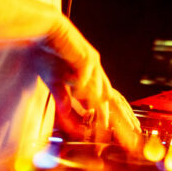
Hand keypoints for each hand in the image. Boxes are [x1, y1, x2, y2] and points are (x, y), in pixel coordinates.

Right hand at [44, 15, 140, 150]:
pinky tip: (85, 102)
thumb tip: (69, 117)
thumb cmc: (47, 54)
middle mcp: (96, 72)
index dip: (119, 119)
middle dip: (122, 121)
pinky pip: (88, 75)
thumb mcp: (54, 82)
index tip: (125, 137)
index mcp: (93, 77)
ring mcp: (92, 63)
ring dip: (103, 110)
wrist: (42, 30)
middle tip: (130, 139)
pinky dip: (87, 90)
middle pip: (114, 100)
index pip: (112, 101)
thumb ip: (62, 100)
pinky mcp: (83, 54)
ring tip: (104, 127)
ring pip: (102, 91)